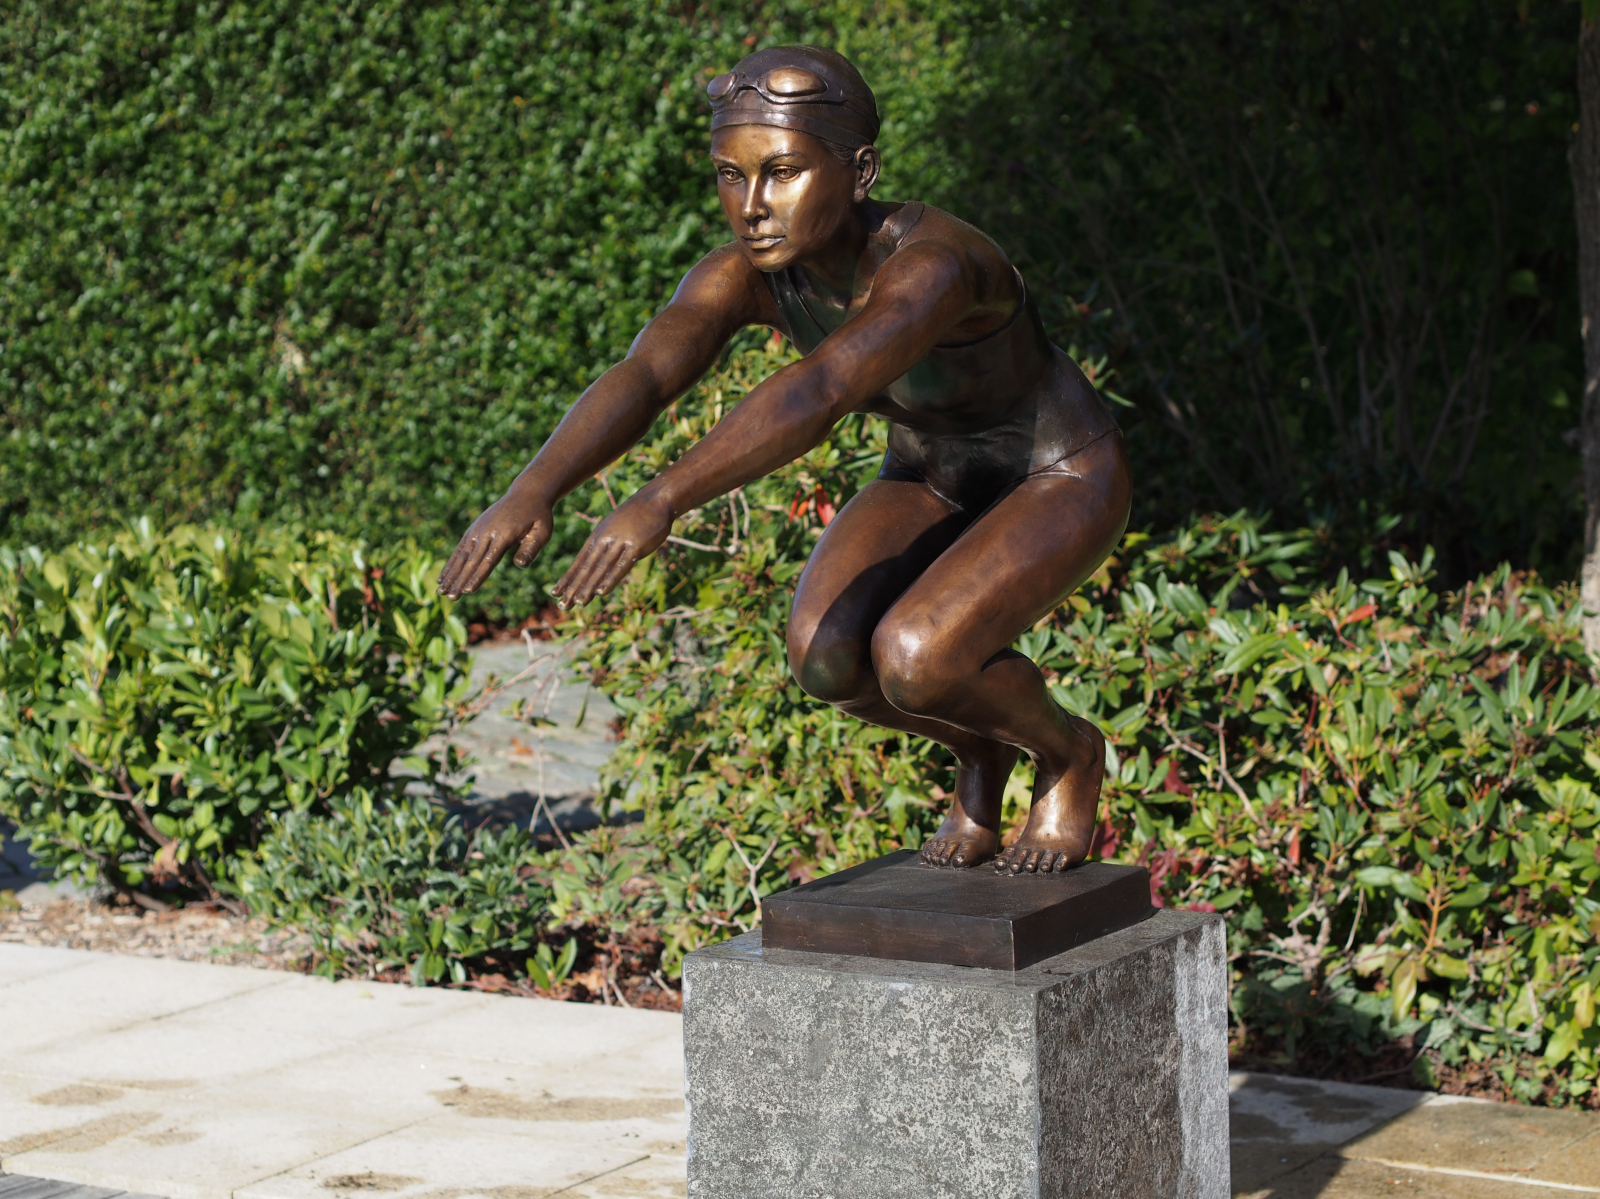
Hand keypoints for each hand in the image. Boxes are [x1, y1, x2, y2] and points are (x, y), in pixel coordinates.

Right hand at [437, 492, 553, 597]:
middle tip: (451, 598)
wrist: (527, 493)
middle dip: (460, 580)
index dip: (478, 576)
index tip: (468, 591)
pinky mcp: (474, 530)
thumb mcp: (542, 531)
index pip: (488, 560)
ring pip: (462, 556)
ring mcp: (478, 530)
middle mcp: (486, 532)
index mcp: (504, 534)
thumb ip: (531, 548)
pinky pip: (460, 549)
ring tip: (441, 592)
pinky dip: (451, 563)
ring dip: (451, 574)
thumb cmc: (538, 516)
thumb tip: (520, 565)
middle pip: (472, 561)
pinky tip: (443, 577)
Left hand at [552, 491, 672, 607]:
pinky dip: (610, 579)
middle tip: (562, 604)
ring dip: (589, 587)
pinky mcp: (636, 546)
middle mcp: (605, 541)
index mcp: (598, 537)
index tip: (555, 593)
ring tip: (579, 603)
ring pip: (601, 569)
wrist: (655, 500)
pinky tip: (601, 592)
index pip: (579, 562)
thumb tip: (598, 559)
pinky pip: (621, 566)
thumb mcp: (615, 527)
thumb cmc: (635, 516)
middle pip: (586, 568)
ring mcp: (620, 543)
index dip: (567, 578)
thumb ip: (606, 544)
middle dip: (574, 587)